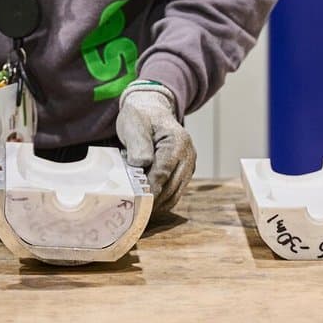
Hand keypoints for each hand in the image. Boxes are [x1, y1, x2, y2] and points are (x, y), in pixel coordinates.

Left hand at [116, 81, 194, 214]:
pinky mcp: (184, 173)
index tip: (137, 202)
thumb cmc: (141, 116)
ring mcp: (188, 165)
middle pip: (171, 187)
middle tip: (134, 213)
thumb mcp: (135, 123)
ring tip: (138, 212)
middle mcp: (188, 155)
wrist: (151, 109)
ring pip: (174, 194)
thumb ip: (138, 144)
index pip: (164, 172)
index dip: (150, 189)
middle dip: (153, 202)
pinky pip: (174, 193)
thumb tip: (142, 164)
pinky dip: (161, 201)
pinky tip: (146, 205)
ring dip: (157, 204)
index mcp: (177, 141)